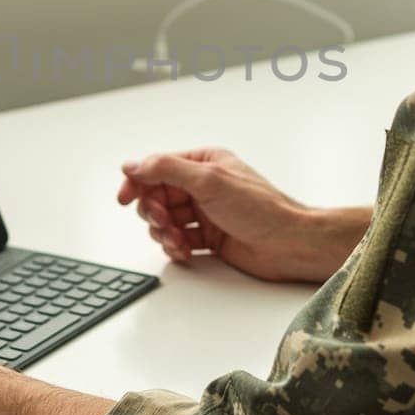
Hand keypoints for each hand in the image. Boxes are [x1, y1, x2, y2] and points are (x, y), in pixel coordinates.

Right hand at [117, 147, 348, 283]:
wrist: (289, 244)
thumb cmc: (260, 209)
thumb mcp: (209, 181)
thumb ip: (167, 169)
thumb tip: (133, 164)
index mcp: (204, 161)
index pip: (157, 168)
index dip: (137, 183)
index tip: (124, 198)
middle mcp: (203, 185)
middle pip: (157, 197)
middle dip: (154, 212)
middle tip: (164, 223)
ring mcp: (205, 212)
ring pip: (165, 220)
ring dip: (164, 232)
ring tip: (178, 242)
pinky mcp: (210, 237)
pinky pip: (178, 240)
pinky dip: (176, 247)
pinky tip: (185, 252)